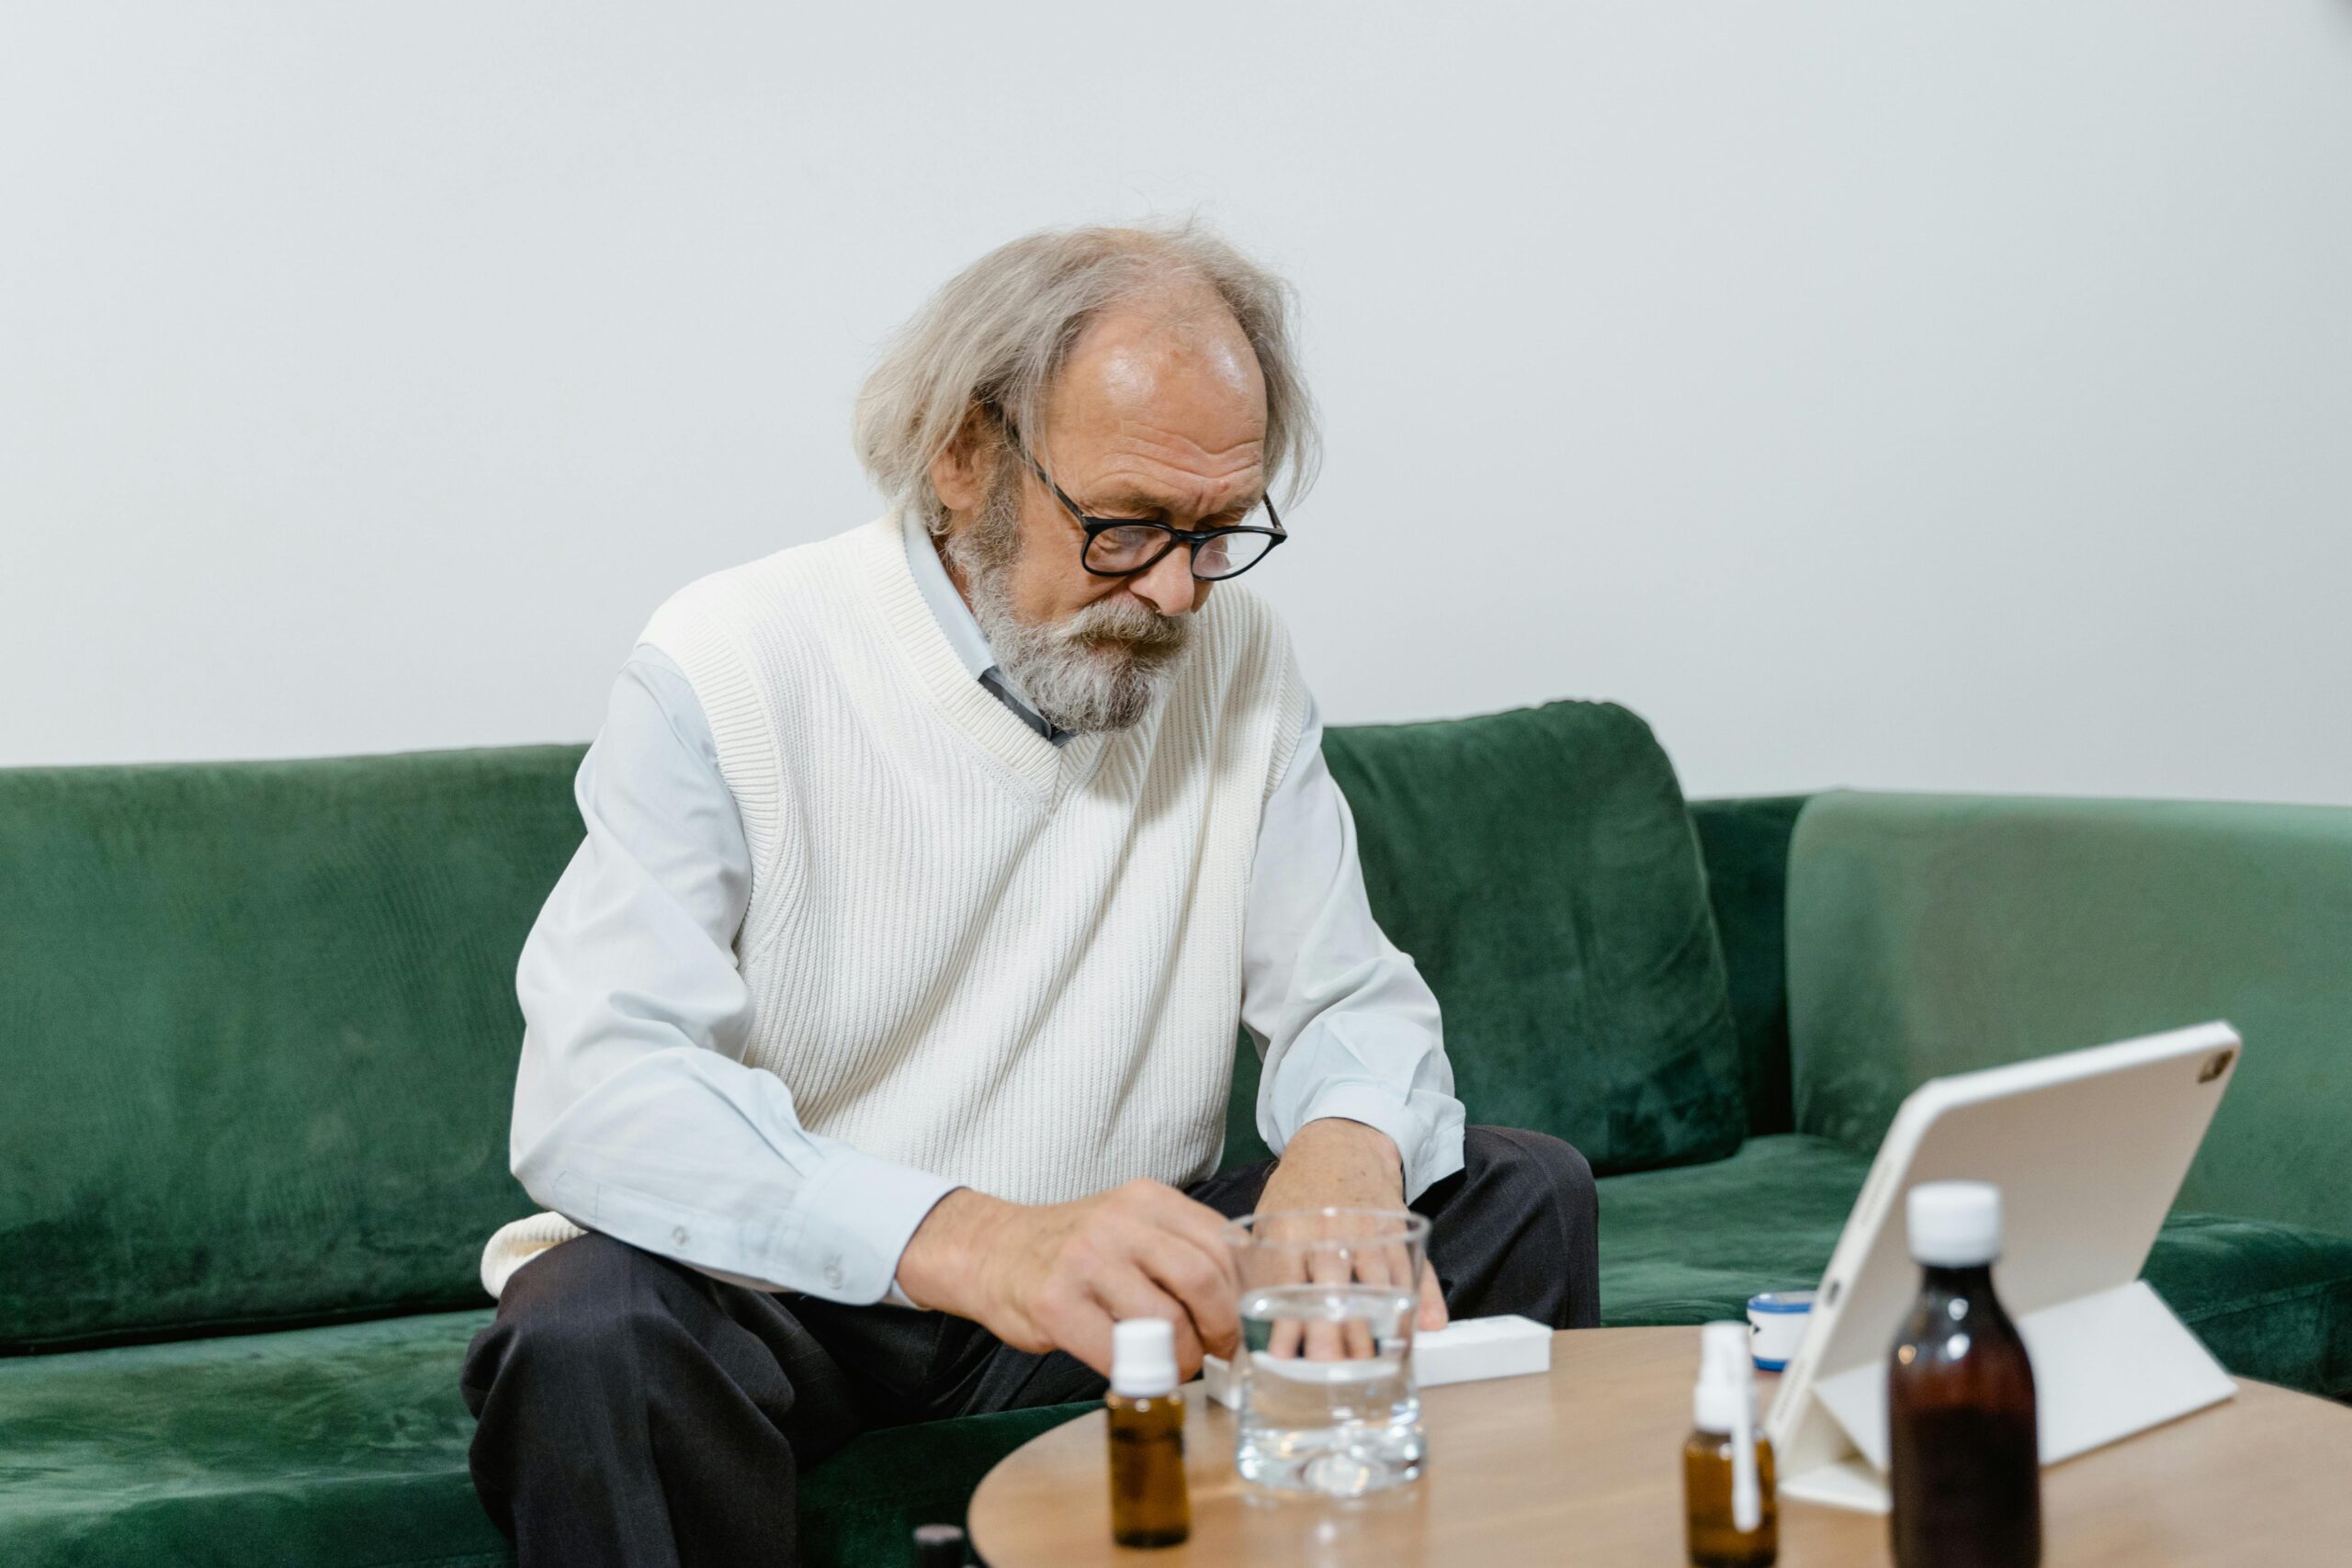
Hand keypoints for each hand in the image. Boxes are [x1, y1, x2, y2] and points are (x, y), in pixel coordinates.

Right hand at [896, 1180, 1239, 1379]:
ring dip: (1183, 1358)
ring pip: (1168, 1321)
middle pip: (1203, 1279)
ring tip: (1174, 1365)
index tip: (1242, 1323)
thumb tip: (1242, 1299)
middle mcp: (1119, 1222)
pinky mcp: (1057, 1304)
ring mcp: (1086, 1261)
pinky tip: (1136, 1371)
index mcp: (1147, 1199)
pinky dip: (1140, 1373)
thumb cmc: (1073, 1250)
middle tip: (1218, 1352)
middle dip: (1222, 1329)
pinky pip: (1120, 1352)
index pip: (1222, 1244)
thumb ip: (1179, 1248)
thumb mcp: (1129, 1225)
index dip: (1241, 1293)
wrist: (991, 1251)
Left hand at [1255, 1118, 1447, 1353]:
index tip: (1282, 1357)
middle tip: (1330, 1368)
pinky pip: (1410, 1267)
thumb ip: (1262, 1267)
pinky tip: (1422, 1325)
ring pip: (1374, 1283)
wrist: (1340, 1142)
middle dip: (1331, 1331)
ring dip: (1375, 1324)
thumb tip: (1252, 1322)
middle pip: (1330, 1289)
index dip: (1284, 1322)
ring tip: (1371, 1361)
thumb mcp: (1269, 1220)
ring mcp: (1366, 1228)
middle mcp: (1327, 1229)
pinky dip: (1417, 1297)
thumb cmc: (1298, 1191)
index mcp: (1288, 1228)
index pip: (1284, 1283)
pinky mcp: (1396, 1227)